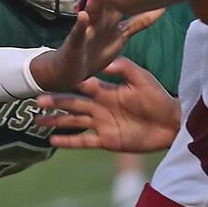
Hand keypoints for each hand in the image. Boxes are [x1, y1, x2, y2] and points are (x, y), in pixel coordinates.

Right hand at [30, 0, 163, 91]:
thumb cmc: (95, 51)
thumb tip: (161, 8)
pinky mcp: (76, 42)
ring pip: (94, 11)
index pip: (127, 0)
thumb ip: (139, 22)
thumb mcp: (122, 36)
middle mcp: (100, 19)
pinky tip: (83, 16)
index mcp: (111, 17)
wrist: (71, 72)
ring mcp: (88, 29)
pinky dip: (81, 25)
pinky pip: (78, 33)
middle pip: (110, 0)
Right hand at [33, 57, 182, 151]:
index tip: (53, 78)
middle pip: (73, 103)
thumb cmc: (158, 98)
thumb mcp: (142, 78)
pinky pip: (84, 141)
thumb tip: (102, 65)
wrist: (171, 124)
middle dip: (56, 101)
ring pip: (73, 122)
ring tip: (37, 120)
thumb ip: (124, 68)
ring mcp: (102, 124)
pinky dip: (69, 141)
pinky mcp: (107, 140)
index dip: (69, 83)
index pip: (83, 85)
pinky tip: (53, 139)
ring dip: (56, 120)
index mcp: (107, 90)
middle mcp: (100, 106)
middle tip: (37, 100)